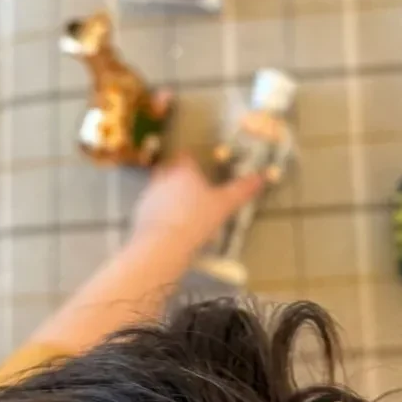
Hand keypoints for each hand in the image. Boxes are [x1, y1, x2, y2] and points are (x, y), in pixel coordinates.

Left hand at [132, 153, 263, 261]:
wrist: (164, 244)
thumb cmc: (197, 220)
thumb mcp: (225, 205)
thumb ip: (242, 190)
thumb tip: (262, 177)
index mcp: (184, 171)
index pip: (186, 158)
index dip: (191, 161)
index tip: (197, 167)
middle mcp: (163, 179)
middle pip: (168, 170)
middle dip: (177, 177)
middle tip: (190, 190)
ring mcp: (149, 196)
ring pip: (158, 190)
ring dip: (167, 197)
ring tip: (181, 213)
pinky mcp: (140, 214)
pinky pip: (151, 210)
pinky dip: (159, 215)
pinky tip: (170, 228)